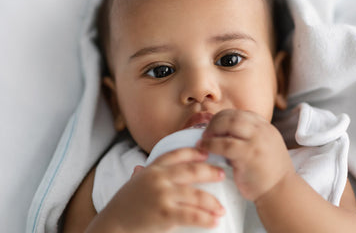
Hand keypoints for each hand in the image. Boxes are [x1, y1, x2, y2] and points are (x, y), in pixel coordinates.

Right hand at [97, 147, 224, 232]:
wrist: (112, 225)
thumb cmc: (123, 206)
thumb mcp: (132, 185)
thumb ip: (140, 175)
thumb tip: (139, 168)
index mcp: (152, 169)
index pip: (176, 154)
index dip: (193, 152)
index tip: (206, 153)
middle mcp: (158, 178)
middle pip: (192, 170)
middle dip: (210, 172)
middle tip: (222, 175)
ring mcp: (162, 194)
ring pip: (196, 195)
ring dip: (212, 202)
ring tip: (221, 208)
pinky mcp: (165, 213)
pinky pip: (192, 215)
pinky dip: (206, 218)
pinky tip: (215, 221)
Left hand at [197, 109, 294, 201]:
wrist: (281, 192)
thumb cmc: (268, 174)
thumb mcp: (262, 147)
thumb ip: (248, 138)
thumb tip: (221, 133)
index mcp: (266, 127)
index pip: (241, 114)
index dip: (224, 118)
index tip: (214, 127)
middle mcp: (262, 130)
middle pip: (233, 115)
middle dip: (216, 121)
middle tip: (206, 133)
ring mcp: (257, 141)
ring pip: (229, 124)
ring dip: (212, 130)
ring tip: (204, 140)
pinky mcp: (249, 154)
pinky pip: (225, 144)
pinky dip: (211, 144)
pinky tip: (204, 149)